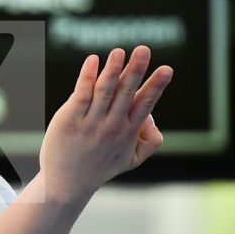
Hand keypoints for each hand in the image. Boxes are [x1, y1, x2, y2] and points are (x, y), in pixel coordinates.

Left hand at [38, 46, 171, 204]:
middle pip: (126, 93)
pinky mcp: (70, 119)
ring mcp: (90, 123)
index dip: (155, 86)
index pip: (145, 104)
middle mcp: (112, 126)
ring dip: (112, 70)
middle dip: (136, 71)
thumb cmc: (100, 166)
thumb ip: (151, 141)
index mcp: (129, 132)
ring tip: (119, 52)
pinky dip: (87, 77)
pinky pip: (81, 94)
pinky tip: (92, 61)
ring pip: (104, 92)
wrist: (67, 183)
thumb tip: (154, 118)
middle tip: (144, 50)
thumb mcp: (132, 160)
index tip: (166, 69)